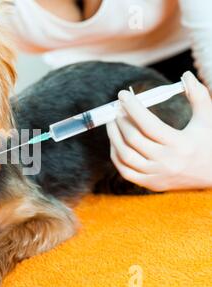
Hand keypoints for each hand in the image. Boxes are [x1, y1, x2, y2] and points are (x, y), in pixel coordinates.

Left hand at [106, 71, 211, 191]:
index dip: (133, 107)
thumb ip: (198, 95)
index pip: (148, 124)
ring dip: (113, 137)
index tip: (122, 95)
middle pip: (133, 139)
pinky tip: (115, 142)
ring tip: (112, 122)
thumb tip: (185, 75)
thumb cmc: (210, 142)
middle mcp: (168, 161)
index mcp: (181, 144)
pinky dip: (116, 156)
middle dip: (120, 121)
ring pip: (125, 156)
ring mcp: (158, 175)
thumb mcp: (208, 118)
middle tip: (116, 108)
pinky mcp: (152, 184)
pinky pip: (126, 171)